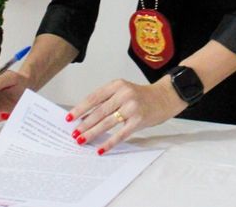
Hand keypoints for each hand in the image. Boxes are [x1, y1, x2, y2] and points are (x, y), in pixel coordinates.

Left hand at [66, 77, 187, 154]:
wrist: (165, 97)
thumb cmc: (142, 97)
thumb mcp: (123, 92)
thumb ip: (107, 101)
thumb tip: (86, 117)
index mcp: (117, 85)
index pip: (94, 97)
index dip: (80, 108)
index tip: (70, 117)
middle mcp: (124, 94)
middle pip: (99, 111)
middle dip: (84, 124)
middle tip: (74, 133)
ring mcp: (132, 107)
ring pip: (107, 123)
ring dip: (92, 133)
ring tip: (82, 140)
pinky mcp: (139, 120)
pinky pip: (120, 134)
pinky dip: (109, 143)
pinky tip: (101, 149)